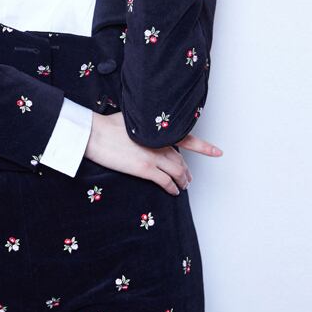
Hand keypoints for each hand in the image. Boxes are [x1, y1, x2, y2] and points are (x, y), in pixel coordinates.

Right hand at [84, 112, 222, 194]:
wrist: (94, 134)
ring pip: (177, 171)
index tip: (217, 152)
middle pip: (181, 160)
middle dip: (186, 170)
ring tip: (184, 186)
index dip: (203, 147)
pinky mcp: (144, 169)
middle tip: (188, 177)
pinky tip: (174, 192)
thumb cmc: (105, 125)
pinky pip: (165, 182)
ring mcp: (153, 156)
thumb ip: (143, 126)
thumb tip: (145, 128)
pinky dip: (172, 188)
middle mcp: (158, 143)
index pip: (186, 138)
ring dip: (182, 180)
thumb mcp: (129, 119)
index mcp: (156, 130)